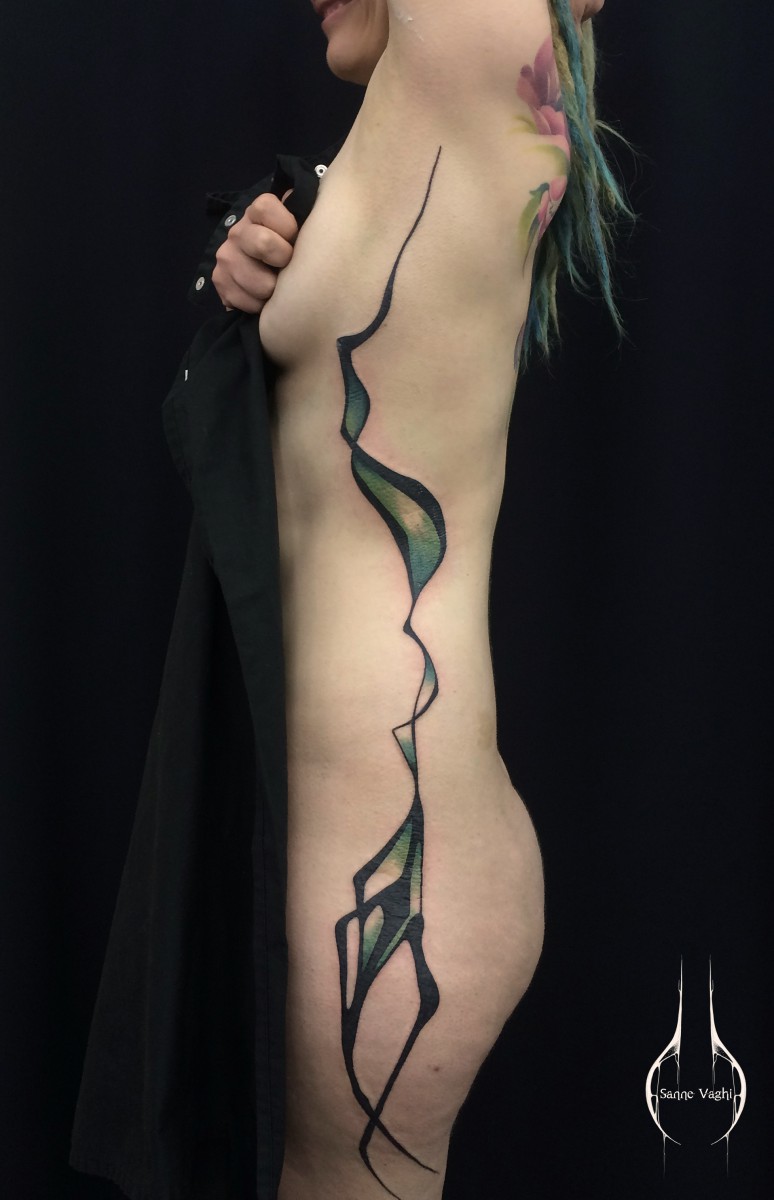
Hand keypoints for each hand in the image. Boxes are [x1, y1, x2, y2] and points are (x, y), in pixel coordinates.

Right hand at [213, 187, 297, 312]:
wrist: (272, 286)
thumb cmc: (294, 254)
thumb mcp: (302, 231)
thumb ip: (306, 216)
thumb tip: (322, 202)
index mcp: (259, 213)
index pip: (266, 206)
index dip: (286, 227)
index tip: (295, 241)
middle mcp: (238, 231)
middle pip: (262, 242)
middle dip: (283, 262)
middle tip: (288, 269)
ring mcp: (226, 255)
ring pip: (257, 280)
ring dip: (272, 291)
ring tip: (278, 290)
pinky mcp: (219, 280)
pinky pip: (243, 299)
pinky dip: (258, 306)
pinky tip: (263, 301)